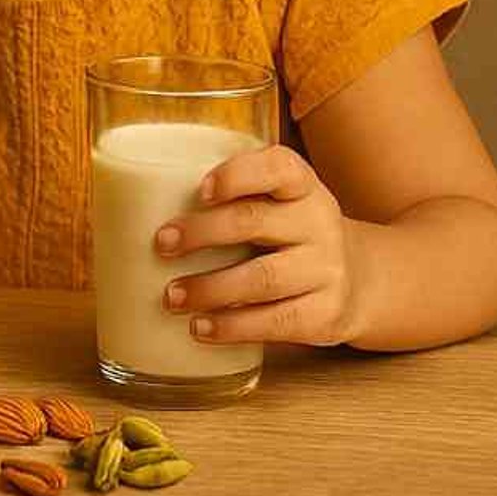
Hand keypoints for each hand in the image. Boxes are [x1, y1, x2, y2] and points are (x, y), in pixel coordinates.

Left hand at [157, 144, 366, 346]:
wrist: (363, 281)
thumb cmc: (290, 234)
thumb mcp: (276, 204)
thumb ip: (229, 200)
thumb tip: (133, 211)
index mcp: (301, 186)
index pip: (279, 167)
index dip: (238, 175)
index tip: (200, 189)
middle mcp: (319, 222)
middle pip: (255, 222)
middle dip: (201, 233)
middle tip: (161, 244)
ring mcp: (327, 270)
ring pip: (262, 278)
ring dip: (209, 288)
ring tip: (171, 297)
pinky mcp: (326, 314)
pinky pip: (275, 321)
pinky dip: (232, 327)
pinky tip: (201, 328)